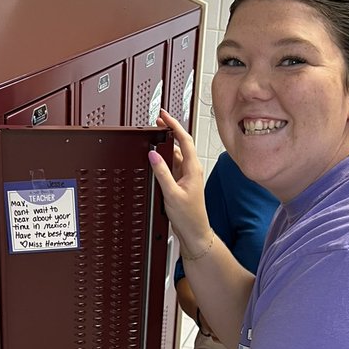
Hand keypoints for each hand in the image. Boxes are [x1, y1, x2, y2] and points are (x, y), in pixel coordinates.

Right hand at [149, 110, 212, 254]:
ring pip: (176, 154)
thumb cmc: (189, 217)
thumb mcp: (171, 193)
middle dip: (169, 131)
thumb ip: (162, 172)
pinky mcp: (181, 183)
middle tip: (157, 122)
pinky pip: (172, 165)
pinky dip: (164, 158)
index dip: (174, 125)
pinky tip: (157, 158)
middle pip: (181, 144)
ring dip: (166, 145)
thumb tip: (153, 155)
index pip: (185, 139)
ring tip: (154, 137)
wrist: (194, 232)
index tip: (164, 116)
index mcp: (193, 168)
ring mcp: (187, 176)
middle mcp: (192, 169)